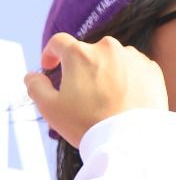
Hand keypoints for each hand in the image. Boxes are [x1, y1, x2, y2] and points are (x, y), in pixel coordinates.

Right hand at [26, 33, 169, 147]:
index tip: (50, 67)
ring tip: (102, 99)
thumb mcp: (50, 108)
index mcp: (79, 54)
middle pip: (87, 52)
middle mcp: (107, 48)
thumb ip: (36, 87)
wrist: (128, 137)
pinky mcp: (150, 68)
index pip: (58, 42)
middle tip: (78, 93)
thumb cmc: (86, 123)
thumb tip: (31, 76)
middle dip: (80, 68)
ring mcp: (131, 56)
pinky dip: (124, 79)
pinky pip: (132, 68)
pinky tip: (120, 99)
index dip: (50, 54)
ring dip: (103, 72)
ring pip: (111, 59)